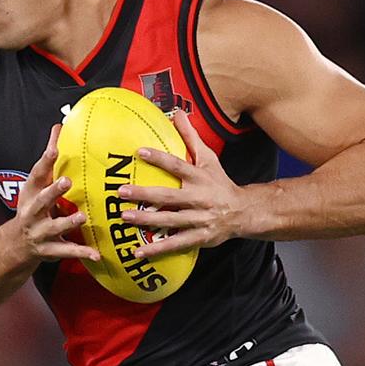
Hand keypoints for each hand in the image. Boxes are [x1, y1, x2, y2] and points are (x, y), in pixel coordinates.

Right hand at [6, 124, 100, 263]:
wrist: (17, 243)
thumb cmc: (34, 206)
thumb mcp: (38, 182)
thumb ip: (49, 156)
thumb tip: (58, 126)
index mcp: (31, 193)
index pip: (36, 174)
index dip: (45, 161)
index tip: (55, 148)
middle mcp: (33, 212)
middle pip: (42, 200)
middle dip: (53, 191)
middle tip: (66, 181)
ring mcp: (41, 232)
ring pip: (55, 227)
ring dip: (68, 222)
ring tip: (81, 217)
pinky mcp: (51, 249)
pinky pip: (68, 251)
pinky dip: (82, 253)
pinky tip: (96, 254)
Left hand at [118, 110, 248, 256]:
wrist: (243, 212)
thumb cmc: (219, 183)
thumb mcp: (208, 159)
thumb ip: (191, 137)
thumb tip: (178, 112)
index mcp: (199, 177)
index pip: (178, 166)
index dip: (159, 158)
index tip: (139, 151)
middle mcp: (199, 198)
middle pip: (169, 197)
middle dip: (145, 195)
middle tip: (121, 192)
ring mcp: (199, 219)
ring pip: (170, 221)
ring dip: (147, 220)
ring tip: (125, 217)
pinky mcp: (199, 237)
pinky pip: (175, 243)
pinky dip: (157, 249)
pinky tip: (138, 252)